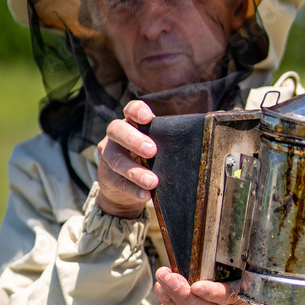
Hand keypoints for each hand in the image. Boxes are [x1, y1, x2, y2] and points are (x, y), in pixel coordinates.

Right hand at [96, 100, 157, 217]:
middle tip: (152, 151)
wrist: (125, 187)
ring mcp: (108, 156)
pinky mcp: (106, 176)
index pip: (130, 110)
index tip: (147, 118)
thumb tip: (197, 142)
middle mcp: (115, 136)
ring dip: (135, 172)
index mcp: (131, 123)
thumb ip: (167, 142)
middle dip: (134, 140)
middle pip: (117, 130)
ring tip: (152, 182)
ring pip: (116, 160)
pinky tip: (145, 195)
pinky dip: (133, 190)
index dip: (136, 111)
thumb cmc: (147, 160)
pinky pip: (118, 182)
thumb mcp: (156, 148)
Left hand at [154, 268, 260, 304]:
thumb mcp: (245, 281)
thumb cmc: (241, 296)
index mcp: (238, 299)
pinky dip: (168, 301)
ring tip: (162, 277)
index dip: (211, 292)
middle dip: (183, 291)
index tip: (197, 286)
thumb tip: (217, 245)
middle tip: (169, 277)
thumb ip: (235, 268)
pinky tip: (161, 288)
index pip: (226, 296)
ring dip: (172, 293)